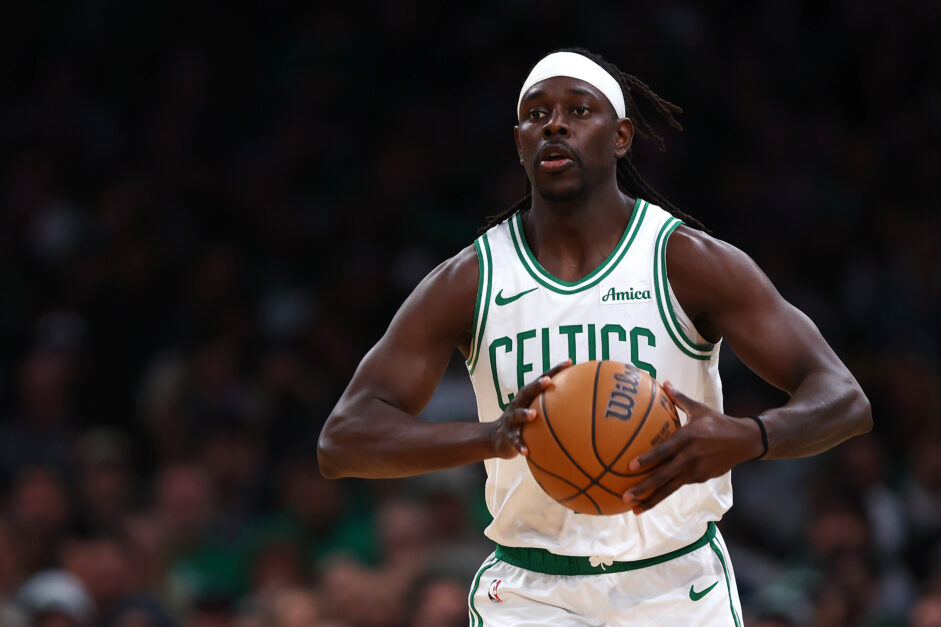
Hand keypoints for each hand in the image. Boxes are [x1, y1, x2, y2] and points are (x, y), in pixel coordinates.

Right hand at [490, 360, 570, 458]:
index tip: (569, 362)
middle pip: (526, 392)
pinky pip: (514, 441)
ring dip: (524, 414)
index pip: (542, 380)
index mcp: (528, 397)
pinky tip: (527, 451)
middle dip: (537, 385)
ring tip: (533, 415)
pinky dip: (520, 445)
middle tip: (548, 381)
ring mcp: (511, 420)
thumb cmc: (524, 423)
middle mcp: (518, 405)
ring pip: (517, 415)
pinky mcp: (507, 436)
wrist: (497, 438)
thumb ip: (555, 407)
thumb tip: (585, 406)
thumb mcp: (536, 412)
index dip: (555, 370)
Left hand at [622, 381, 762, 513]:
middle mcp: (691, 457)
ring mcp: (696, 471)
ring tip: (635, 509)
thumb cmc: (718, 422)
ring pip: (670, 488)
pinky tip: (651, 500)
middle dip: (643, 488)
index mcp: (688, 438)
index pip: (664, 450)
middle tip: (625, 496)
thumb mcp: (699, 409)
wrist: (745, 441)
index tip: (630, 467)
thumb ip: (679, 398)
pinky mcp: (701, 478)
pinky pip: (679, 485)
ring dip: (652, 499)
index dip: (648, 459)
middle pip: (664, 476)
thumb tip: (664, 382)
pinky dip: (665, 493)